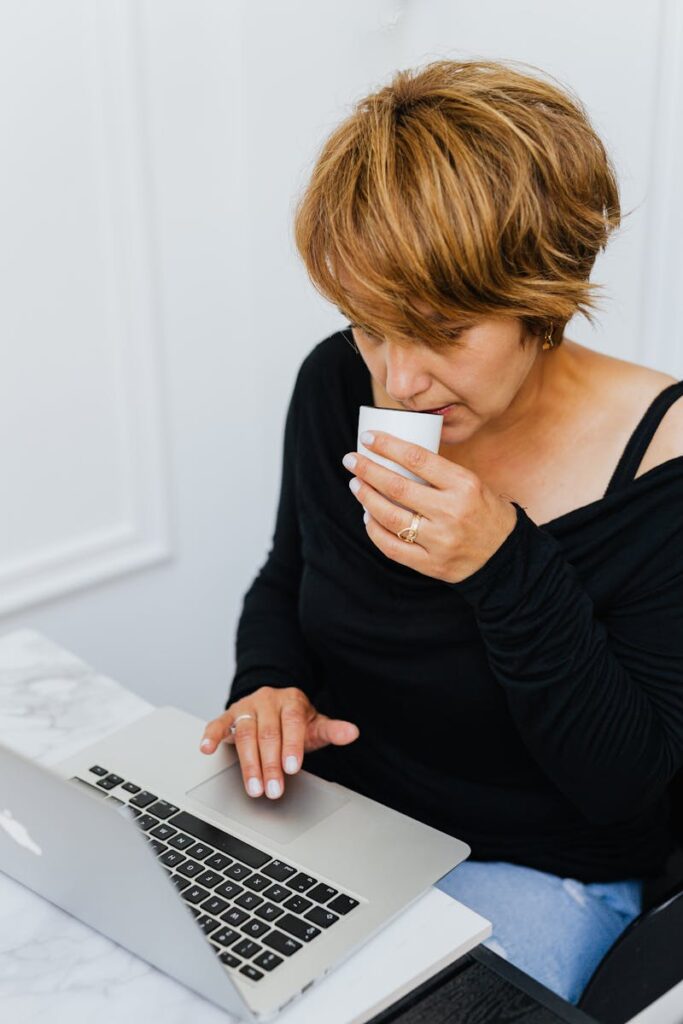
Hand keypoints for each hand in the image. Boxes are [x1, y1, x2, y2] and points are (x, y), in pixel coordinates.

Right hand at [200, 686, 359, 798]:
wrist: (275, 703)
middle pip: (268, 733)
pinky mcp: (228, 715)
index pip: (292, 724)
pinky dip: (211, 736)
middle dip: (270, 764)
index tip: (292, 769)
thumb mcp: (316, 725)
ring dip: (248, 763)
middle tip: (273, 790)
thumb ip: (333, 730)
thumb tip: (353, 733)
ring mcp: (246, 707)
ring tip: (253, 788)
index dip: (291, 746)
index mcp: (292, 700)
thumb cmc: (296, 721)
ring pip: (245, 734)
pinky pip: (218, 724)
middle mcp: (268, 700)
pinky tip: (206, 748)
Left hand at [342, 431, 518, 583]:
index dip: (388, 446)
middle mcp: (452, 512)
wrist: (506, 557)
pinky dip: (374, 530)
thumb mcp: (473, 484)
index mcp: (465, 485)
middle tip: (351, 460)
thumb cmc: (485, 513)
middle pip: (398, 487)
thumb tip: (395, 456)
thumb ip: (440, 474)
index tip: (368, 437)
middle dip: (368, 470)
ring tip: (356, 485)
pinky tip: (367, 516)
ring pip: (390, 518)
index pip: (418, 459)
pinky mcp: (431, 564)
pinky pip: (392, 547)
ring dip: (367, 498)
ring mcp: (440, 541)